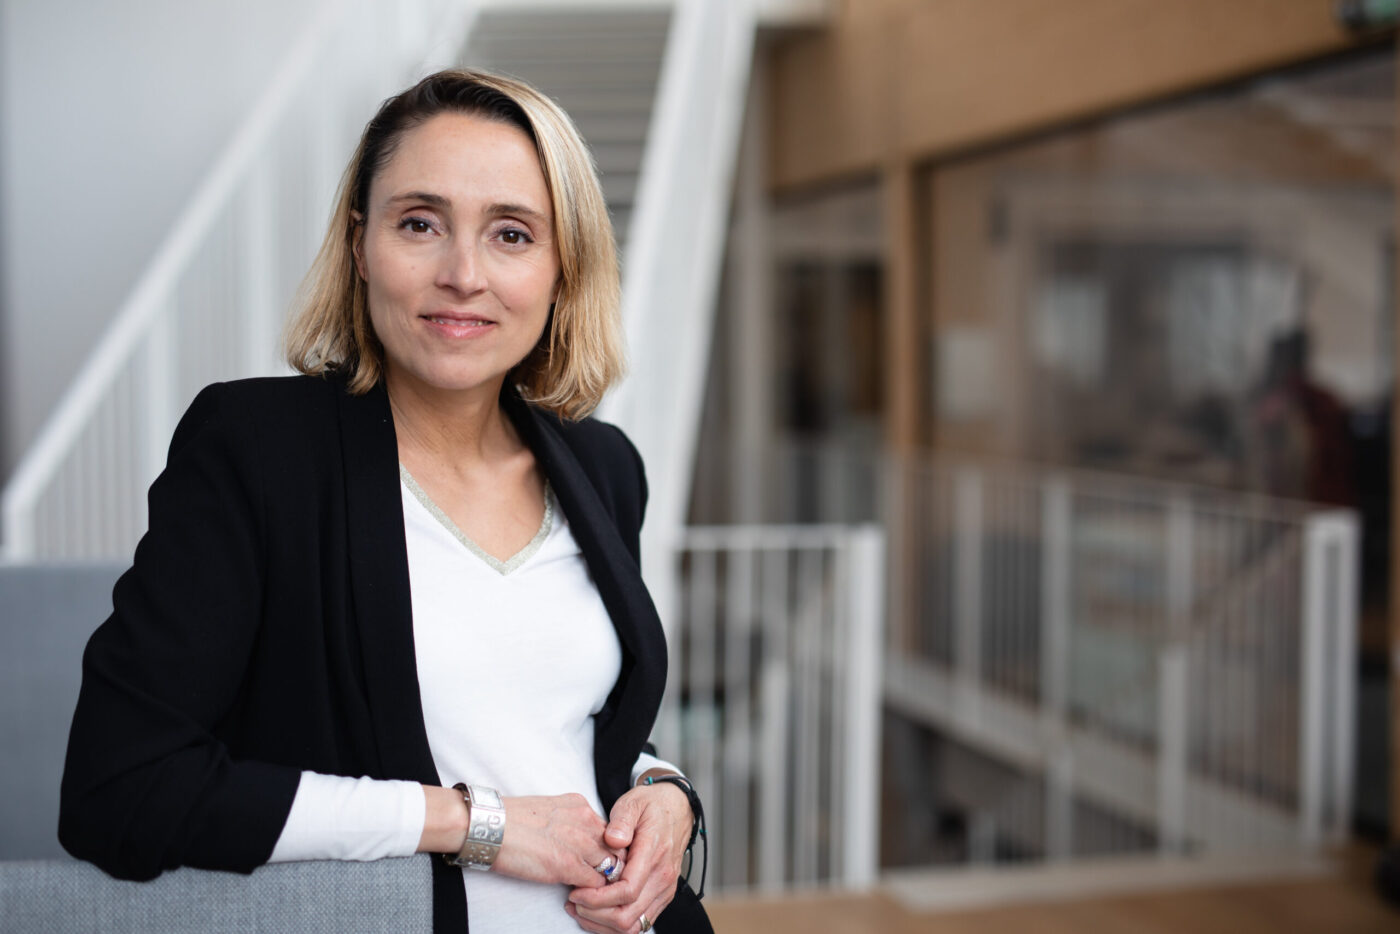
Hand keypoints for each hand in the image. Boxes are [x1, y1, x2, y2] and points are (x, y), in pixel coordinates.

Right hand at [420, 787, 619, 889]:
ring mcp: (579, 843)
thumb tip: (577, 839)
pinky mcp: (568, 865)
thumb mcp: (549, 809)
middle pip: (617, 849)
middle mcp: (585, 820)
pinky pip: (595, 884)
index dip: (606, 849)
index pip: (610, 831)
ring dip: (602, 881)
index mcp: (580, 804)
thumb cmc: (510, 820)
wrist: (488, 825)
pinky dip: (589, 893)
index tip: (597, 862)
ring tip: (588, 890)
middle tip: (599, 881)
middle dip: (611, 866)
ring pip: (610, 867)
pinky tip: (574, 893)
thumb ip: (570, 821)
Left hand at [565, 776, 692, 933]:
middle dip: (596, 914)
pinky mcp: (662, 896)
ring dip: (604, 924)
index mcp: (654, 854)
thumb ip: (621, 820)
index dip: (598, 898)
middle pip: (628, 916)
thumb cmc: (653, 806)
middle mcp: (662, 878)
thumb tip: (612, 839)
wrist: (677, 808)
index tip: (577, 892)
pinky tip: (598, 912)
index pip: (627, 891)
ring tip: (581, 909)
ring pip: (634, 926)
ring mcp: (664, 890)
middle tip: (575, 902)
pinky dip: (616, 924)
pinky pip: (640, 923)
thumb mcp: (633, 803)